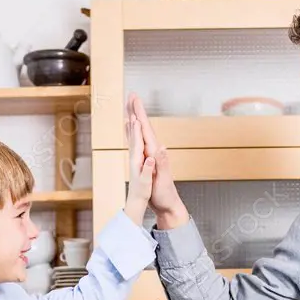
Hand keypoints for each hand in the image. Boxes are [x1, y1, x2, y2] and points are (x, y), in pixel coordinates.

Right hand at [127, 93, 188, 228]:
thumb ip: (163, 163)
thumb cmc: (166, 194)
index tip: (134, 100)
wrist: (169, 205)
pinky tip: (132, 130)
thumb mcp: (164, 180)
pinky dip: (134, 133)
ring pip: (141, 132)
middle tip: (131, 95)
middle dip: (138, 111)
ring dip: (136, 119)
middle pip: (144, 127)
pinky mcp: (148, 161)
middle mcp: (154, 151)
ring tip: (130, 107)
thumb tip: (162, 147)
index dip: (140, 114)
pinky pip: (139, 142)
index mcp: (155, 153)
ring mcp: (151, 155)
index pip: (147, 129)